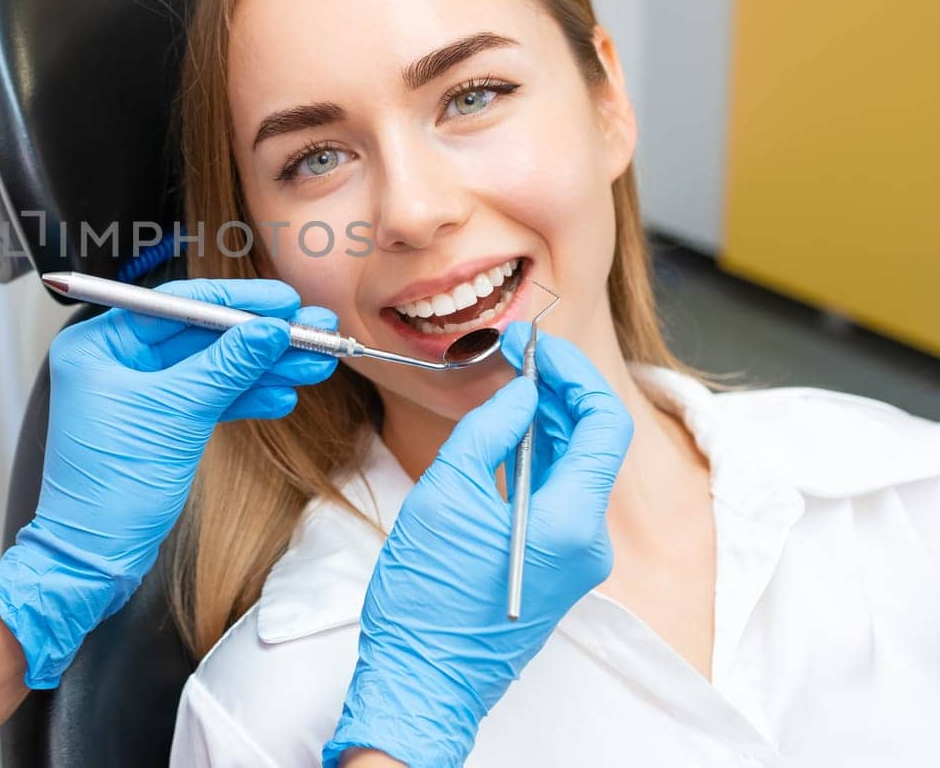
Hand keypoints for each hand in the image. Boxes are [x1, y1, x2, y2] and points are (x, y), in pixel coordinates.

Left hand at [0, 278, 338, 687]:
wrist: (96, 559)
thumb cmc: (110, 489)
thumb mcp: (177, 415)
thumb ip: (226, 366)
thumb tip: (269, 329)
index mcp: (98, 345)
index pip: (177, 305)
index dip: (237, 302)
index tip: (284, 301)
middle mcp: (114, 361)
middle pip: (200, 334)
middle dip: (260, 337)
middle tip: (313, 329)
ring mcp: (137, 392)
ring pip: (211, 367)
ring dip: (263, 367)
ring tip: (315, 363)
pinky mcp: (158, 422)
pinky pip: (207, 397)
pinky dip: (244, 397)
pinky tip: (283, 395)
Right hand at [323, 329, 632, 767]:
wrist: (422, 677)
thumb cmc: (426, 596)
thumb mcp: (446, 494)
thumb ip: (489, 431)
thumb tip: (520, 391)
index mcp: (570, 522)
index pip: (603, 424)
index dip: (574, 375)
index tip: (536, 348)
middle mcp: (589, 541)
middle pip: (595, 443)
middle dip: (560, 392)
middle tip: (517, 357)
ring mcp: (577, 558)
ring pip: (578, 467)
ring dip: (548, 421)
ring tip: (508, 386)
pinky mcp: (558, 566)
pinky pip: (561, 495)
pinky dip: (539, 457)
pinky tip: (506, 435)